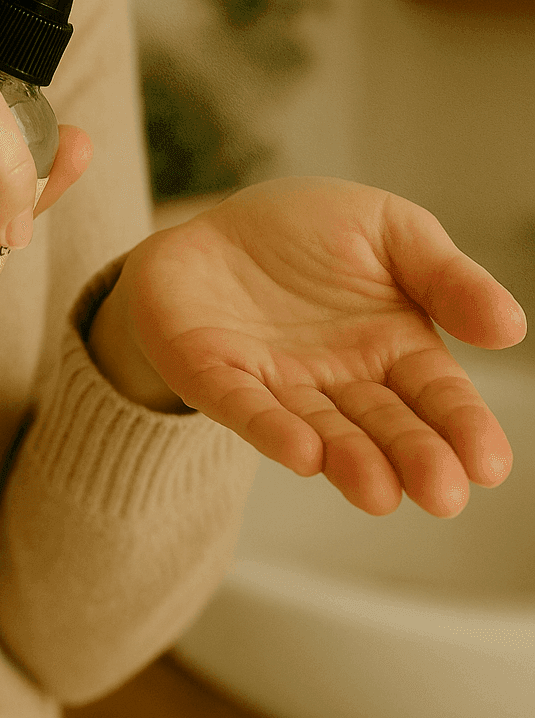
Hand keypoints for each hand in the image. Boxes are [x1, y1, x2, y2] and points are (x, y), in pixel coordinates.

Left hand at [98, 179, 525, 515]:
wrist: (211, 222)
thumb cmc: (306, 230)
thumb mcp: (389, 230)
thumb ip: (446, 275)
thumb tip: (511, 327)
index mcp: (394, 345)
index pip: (437, 394)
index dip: (463, 427)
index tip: (489, 464)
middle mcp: (341, 380)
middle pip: (385, 426)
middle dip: (414, 459)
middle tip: (443, 494)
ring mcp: (279, 386)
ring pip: (321, 431)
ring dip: (350, 461)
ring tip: (379, 492)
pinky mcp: (217, 378)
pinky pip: (245, 407)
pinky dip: (271, 430)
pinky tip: (303, 453)